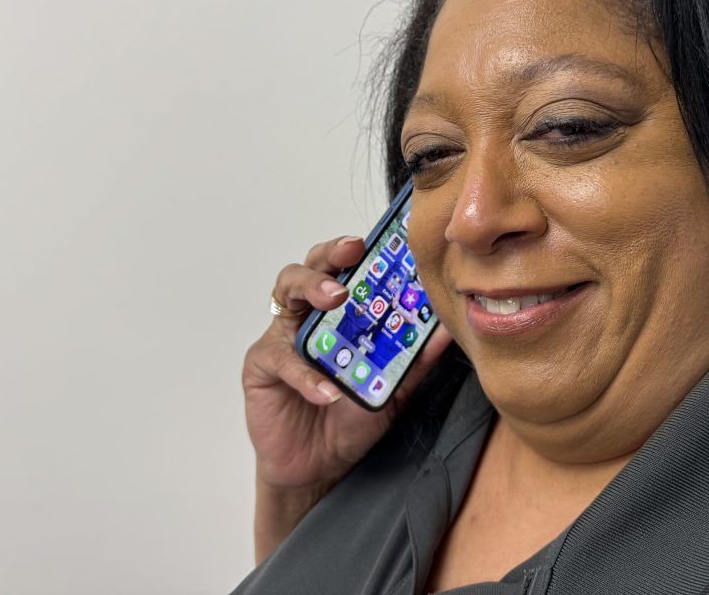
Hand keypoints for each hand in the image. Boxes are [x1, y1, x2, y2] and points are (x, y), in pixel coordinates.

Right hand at [242, 235, 453, 493]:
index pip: (347, 269)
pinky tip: (327, 390)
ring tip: (335, 299)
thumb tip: (447, 329)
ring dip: (311, 288)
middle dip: (331, 254)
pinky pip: (281, 358)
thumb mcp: (393, 389)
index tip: (382, 240)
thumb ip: (415, 359)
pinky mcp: (261, 366)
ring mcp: (282, 335)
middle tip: (352, 254)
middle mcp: (309, 315)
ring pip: (286, 291)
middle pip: (312, 265)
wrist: (318, 468)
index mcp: (340, 313)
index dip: (360, 250)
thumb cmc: (349, 420)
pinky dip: (306, 373)